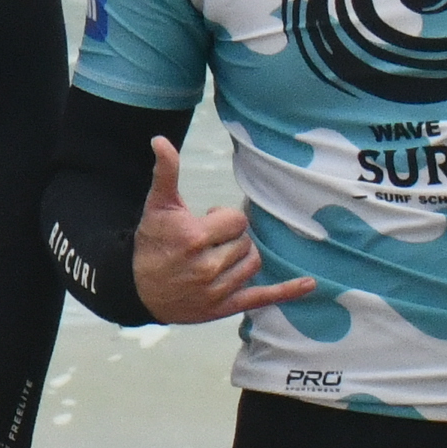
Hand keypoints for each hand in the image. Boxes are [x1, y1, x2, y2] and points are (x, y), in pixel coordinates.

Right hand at [130, 137, 317, 327]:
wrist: (137, 289)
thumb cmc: (151, 243)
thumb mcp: (157, 206)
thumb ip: (166, 173)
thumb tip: (160, 140)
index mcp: (194, 238)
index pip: (236, 220)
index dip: (223, 218)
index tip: (206, 221)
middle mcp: (206, 266)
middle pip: (245, 242)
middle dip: (230, 238)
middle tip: (209, 242)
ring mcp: (216, 290)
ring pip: (253, 263)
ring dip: (242, 256)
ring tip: (220, 256)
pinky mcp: (223, 307)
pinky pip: (262, 297)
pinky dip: (287, 291)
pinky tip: (309, 283)